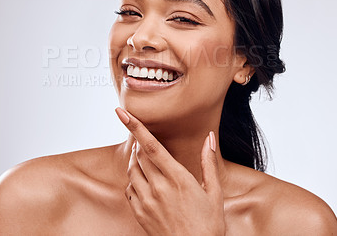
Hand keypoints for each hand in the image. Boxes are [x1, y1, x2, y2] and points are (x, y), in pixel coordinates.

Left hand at [115, 107, 225, 235]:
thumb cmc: (208, 224)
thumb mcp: (214, 192)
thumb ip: (208, 162)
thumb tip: (209, 137)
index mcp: (178, 178)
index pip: (151, 146)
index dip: (135, 127)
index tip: (122, 113)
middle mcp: (158, 188)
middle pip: (138, 155)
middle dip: (137, 141)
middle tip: (142, 137)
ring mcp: (147, 202)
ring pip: (131, 170)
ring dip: (134, 158)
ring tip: (141, 155)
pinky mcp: (140, 213)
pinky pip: (129, 189)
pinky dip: (132, 179)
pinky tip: (142, 179)